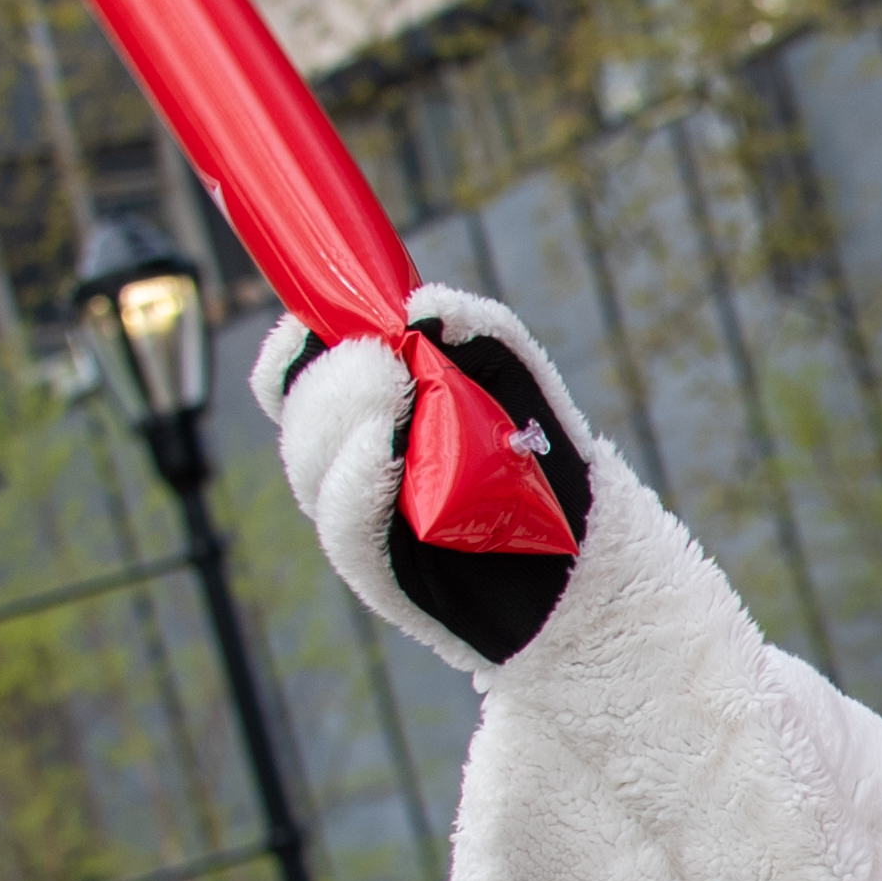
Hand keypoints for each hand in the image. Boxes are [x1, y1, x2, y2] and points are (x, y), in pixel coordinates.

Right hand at [250, 283, 600, 671]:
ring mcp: (361, 520)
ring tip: (394, 392)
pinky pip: (344, 528)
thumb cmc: (542, 456)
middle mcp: (349, 463)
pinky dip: (355, 479)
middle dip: (332, 379)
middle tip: (382, 360)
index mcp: (365, 409)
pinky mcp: (381, 573)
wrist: (585, 552)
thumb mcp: (518, 379)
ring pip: (310, 467)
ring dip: (342, 420)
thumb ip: (475, 332)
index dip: (295, 350)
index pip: (296, 375)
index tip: (318, 326)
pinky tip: (380, 444)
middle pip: (300, 415)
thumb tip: (420, 306)